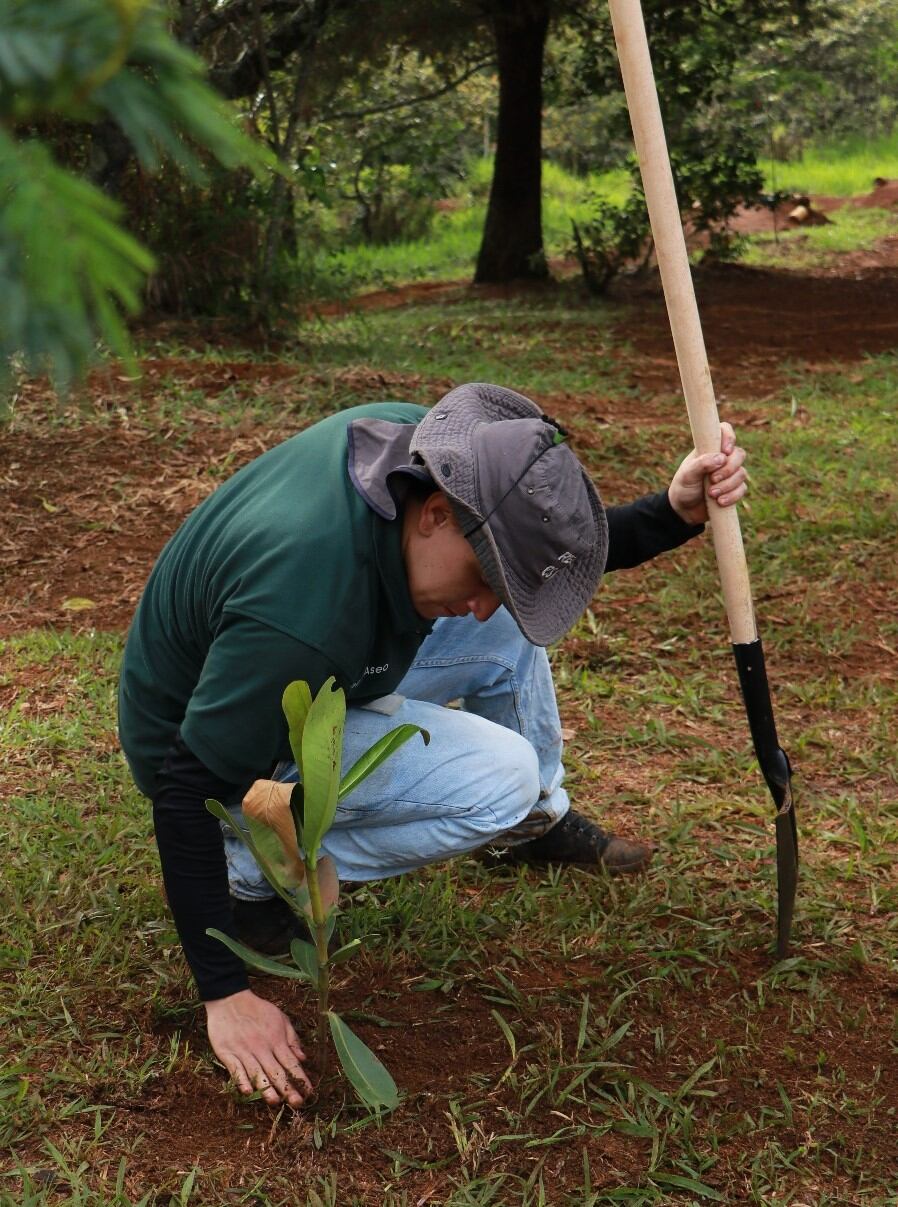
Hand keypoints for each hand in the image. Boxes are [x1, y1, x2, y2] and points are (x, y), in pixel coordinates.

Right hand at [205, 988, 311, 1107]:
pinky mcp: (228, 1053)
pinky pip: (235, 1069)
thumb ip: (292, 1039)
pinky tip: (247, 1090)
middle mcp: (262, 1048)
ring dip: (266, 1088)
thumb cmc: (258, 1010)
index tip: (310, 1093)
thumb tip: (303, 1058)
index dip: (301, 1078)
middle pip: (276, 1072)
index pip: (291, 1063)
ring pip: (257, 1073)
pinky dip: (241, 1080)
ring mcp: (244, 1051)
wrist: (230, 999)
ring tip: (275, 1102)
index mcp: (276, 1040)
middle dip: (288, 1089)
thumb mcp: (280, 1018)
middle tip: (298, 1104)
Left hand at [668, 421, 746, 525]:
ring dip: (728, 485)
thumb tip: (722, 457)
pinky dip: (732, 496)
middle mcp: (722, 458)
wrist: (684, 510)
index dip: (729, 438)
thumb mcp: (687, 475)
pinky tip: (720, 502)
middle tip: (713, 479)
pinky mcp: (734, 489)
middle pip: (739, 454)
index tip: (725, 451)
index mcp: (709, 448)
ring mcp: (730, 474)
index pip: (725, 431)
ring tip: (712, 494)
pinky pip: (742, 489)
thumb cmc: (683, 487)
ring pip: (742, 473)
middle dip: (729, 469)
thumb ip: (701, 464)